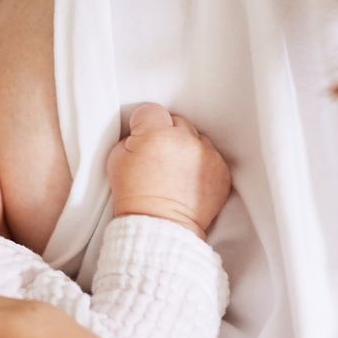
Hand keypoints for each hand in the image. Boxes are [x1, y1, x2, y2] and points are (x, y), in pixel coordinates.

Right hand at [106, 103, 231, 237]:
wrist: (160, 227)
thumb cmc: (134, 196)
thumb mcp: (116, 160)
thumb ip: (130, 138)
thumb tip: (141, 132)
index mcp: (156, 134)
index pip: (151, 110)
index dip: (143, 124)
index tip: (142, 137)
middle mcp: (185, 140)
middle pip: (177, 121)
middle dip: (167, 134)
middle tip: (159, 156)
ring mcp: (207, 155)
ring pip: (196, 137)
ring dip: (187, 147)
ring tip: (175, 170)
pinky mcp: (221, 170)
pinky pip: (211, 155)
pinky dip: (201, 164)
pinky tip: (188, 179)